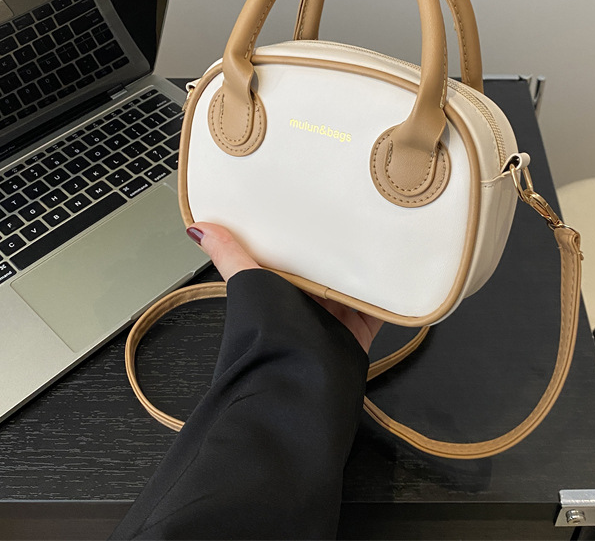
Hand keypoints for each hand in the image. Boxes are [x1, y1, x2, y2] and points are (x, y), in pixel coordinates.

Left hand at [187, 223, 381, 351]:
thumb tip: (199, 227)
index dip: (305, 237)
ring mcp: (332, 322)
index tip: (317, 212)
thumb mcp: (248, 281)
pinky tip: (395, 278)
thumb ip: (229, 255)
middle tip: (357, 220)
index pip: (295, 257)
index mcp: (280, 292)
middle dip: (339, 251)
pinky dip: (387, 299)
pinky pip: (377, 313)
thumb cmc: (268, 335)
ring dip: (364, 272)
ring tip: (379, 241)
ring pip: (353, 290)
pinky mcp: (354, 336)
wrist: (296, 383)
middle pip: (326, 272)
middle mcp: (305, 307)